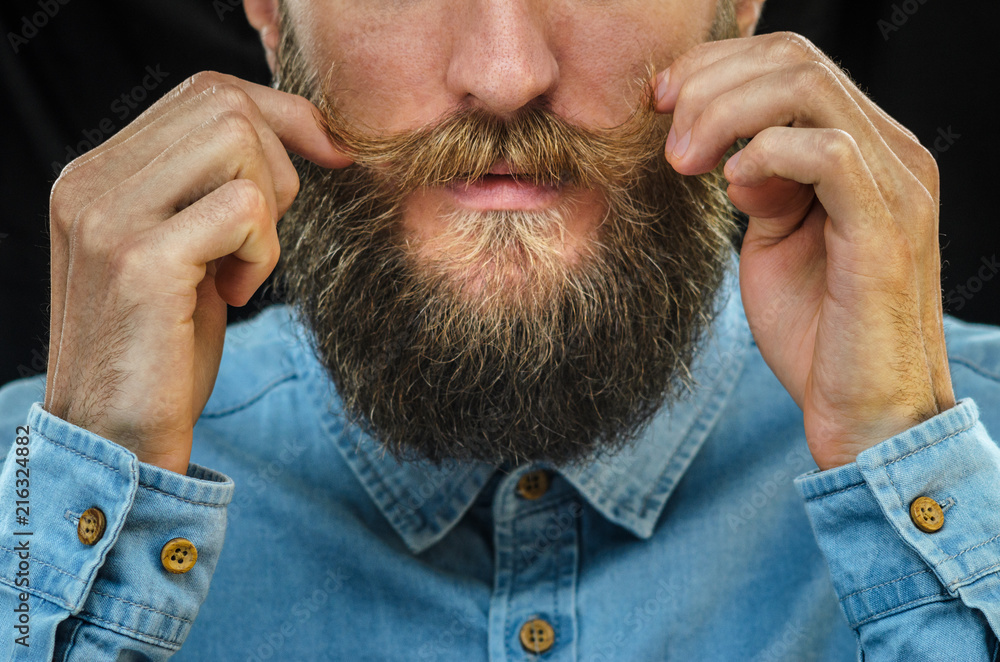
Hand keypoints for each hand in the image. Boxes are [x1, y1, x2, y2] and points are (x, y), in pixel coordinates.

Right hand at [44, 71, 350, 473]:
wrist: (117, 435)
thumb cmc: (164, 345)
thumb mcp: (189, 249)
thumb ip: (213, 187)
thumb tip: (306, 133)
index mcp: (98, 172)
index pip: (205, 92)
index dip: (282, 114)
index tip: (329, 152)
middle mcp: (91, 180)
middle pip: (226, 107)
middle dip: (278, 168)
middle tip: (261, 240)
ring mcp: (109, 215)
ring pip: (236, 141)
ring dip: (268, 211)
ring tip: (241, 269)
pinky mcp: (140, 259)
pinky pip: (244, 208)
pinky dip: (263, 251)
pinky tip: (234, 294)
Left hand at [655, 32, 954, 469]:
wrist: (862, 413)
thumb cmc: (816, 333)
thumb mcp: (775, 243)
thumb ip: (762, 188)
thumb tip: (734, 155)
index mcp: (867, 150)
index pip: (793, 63)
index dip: (717, 67)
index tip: (660, 101)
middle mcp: (893, 153)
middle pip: (796, 60)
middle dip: (710, 81)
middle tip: (663, 126)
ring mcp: (897, 185)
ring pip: (806, 89)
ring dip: (724, 112)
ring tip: (683, 161)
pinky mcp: (886, 226)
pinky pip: (826, 151)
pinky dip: (764, 154)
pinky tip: (731, 186)